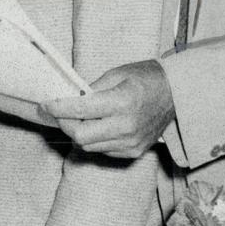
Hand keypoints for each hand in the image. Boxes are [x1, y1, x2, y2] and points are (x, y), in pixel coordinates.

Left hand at [40, 59, 174, 158]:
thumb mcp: (116, 74)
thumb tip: (67, 99)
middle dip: (65, 124)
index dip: (57, 109)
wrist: (178, 94)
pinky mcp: (134, 152)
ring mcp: (131, 142)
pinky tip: (100, 126)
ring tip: (82, 118)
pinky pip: (102, 150)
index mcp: (122, 102)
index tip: (45, 105)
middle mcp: (126, 126)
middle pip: (79, 136)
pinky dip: (95, 139)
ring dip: (79, 132)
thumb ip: (90, 89)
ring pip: (88, 146)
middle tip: (60, 112)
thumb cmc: (146, 79)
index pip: (79, 111)